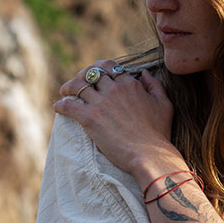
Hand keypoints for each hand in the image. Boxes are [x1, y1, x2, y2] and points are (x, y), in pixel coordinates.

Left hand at [54, 59, 177, 174]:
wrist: (149, 155)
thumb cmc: (159, 134)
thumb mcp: (165, 105)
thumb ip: (155, 85)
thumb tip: (144, 72)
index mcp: (130, 84)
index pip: (110, 67)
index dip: (101, 68)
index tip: (96, 74)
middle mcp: (114, 90)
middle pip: (91, 73)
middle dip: (82, 74)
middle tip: (77, 81)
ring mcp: (101, 103)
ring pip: (77, 85)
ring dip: (68, 87)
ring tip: (64, 91)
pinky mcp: (90, 118)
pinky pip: (69, 105)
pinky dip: (61, 104)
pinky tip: (58, 108)